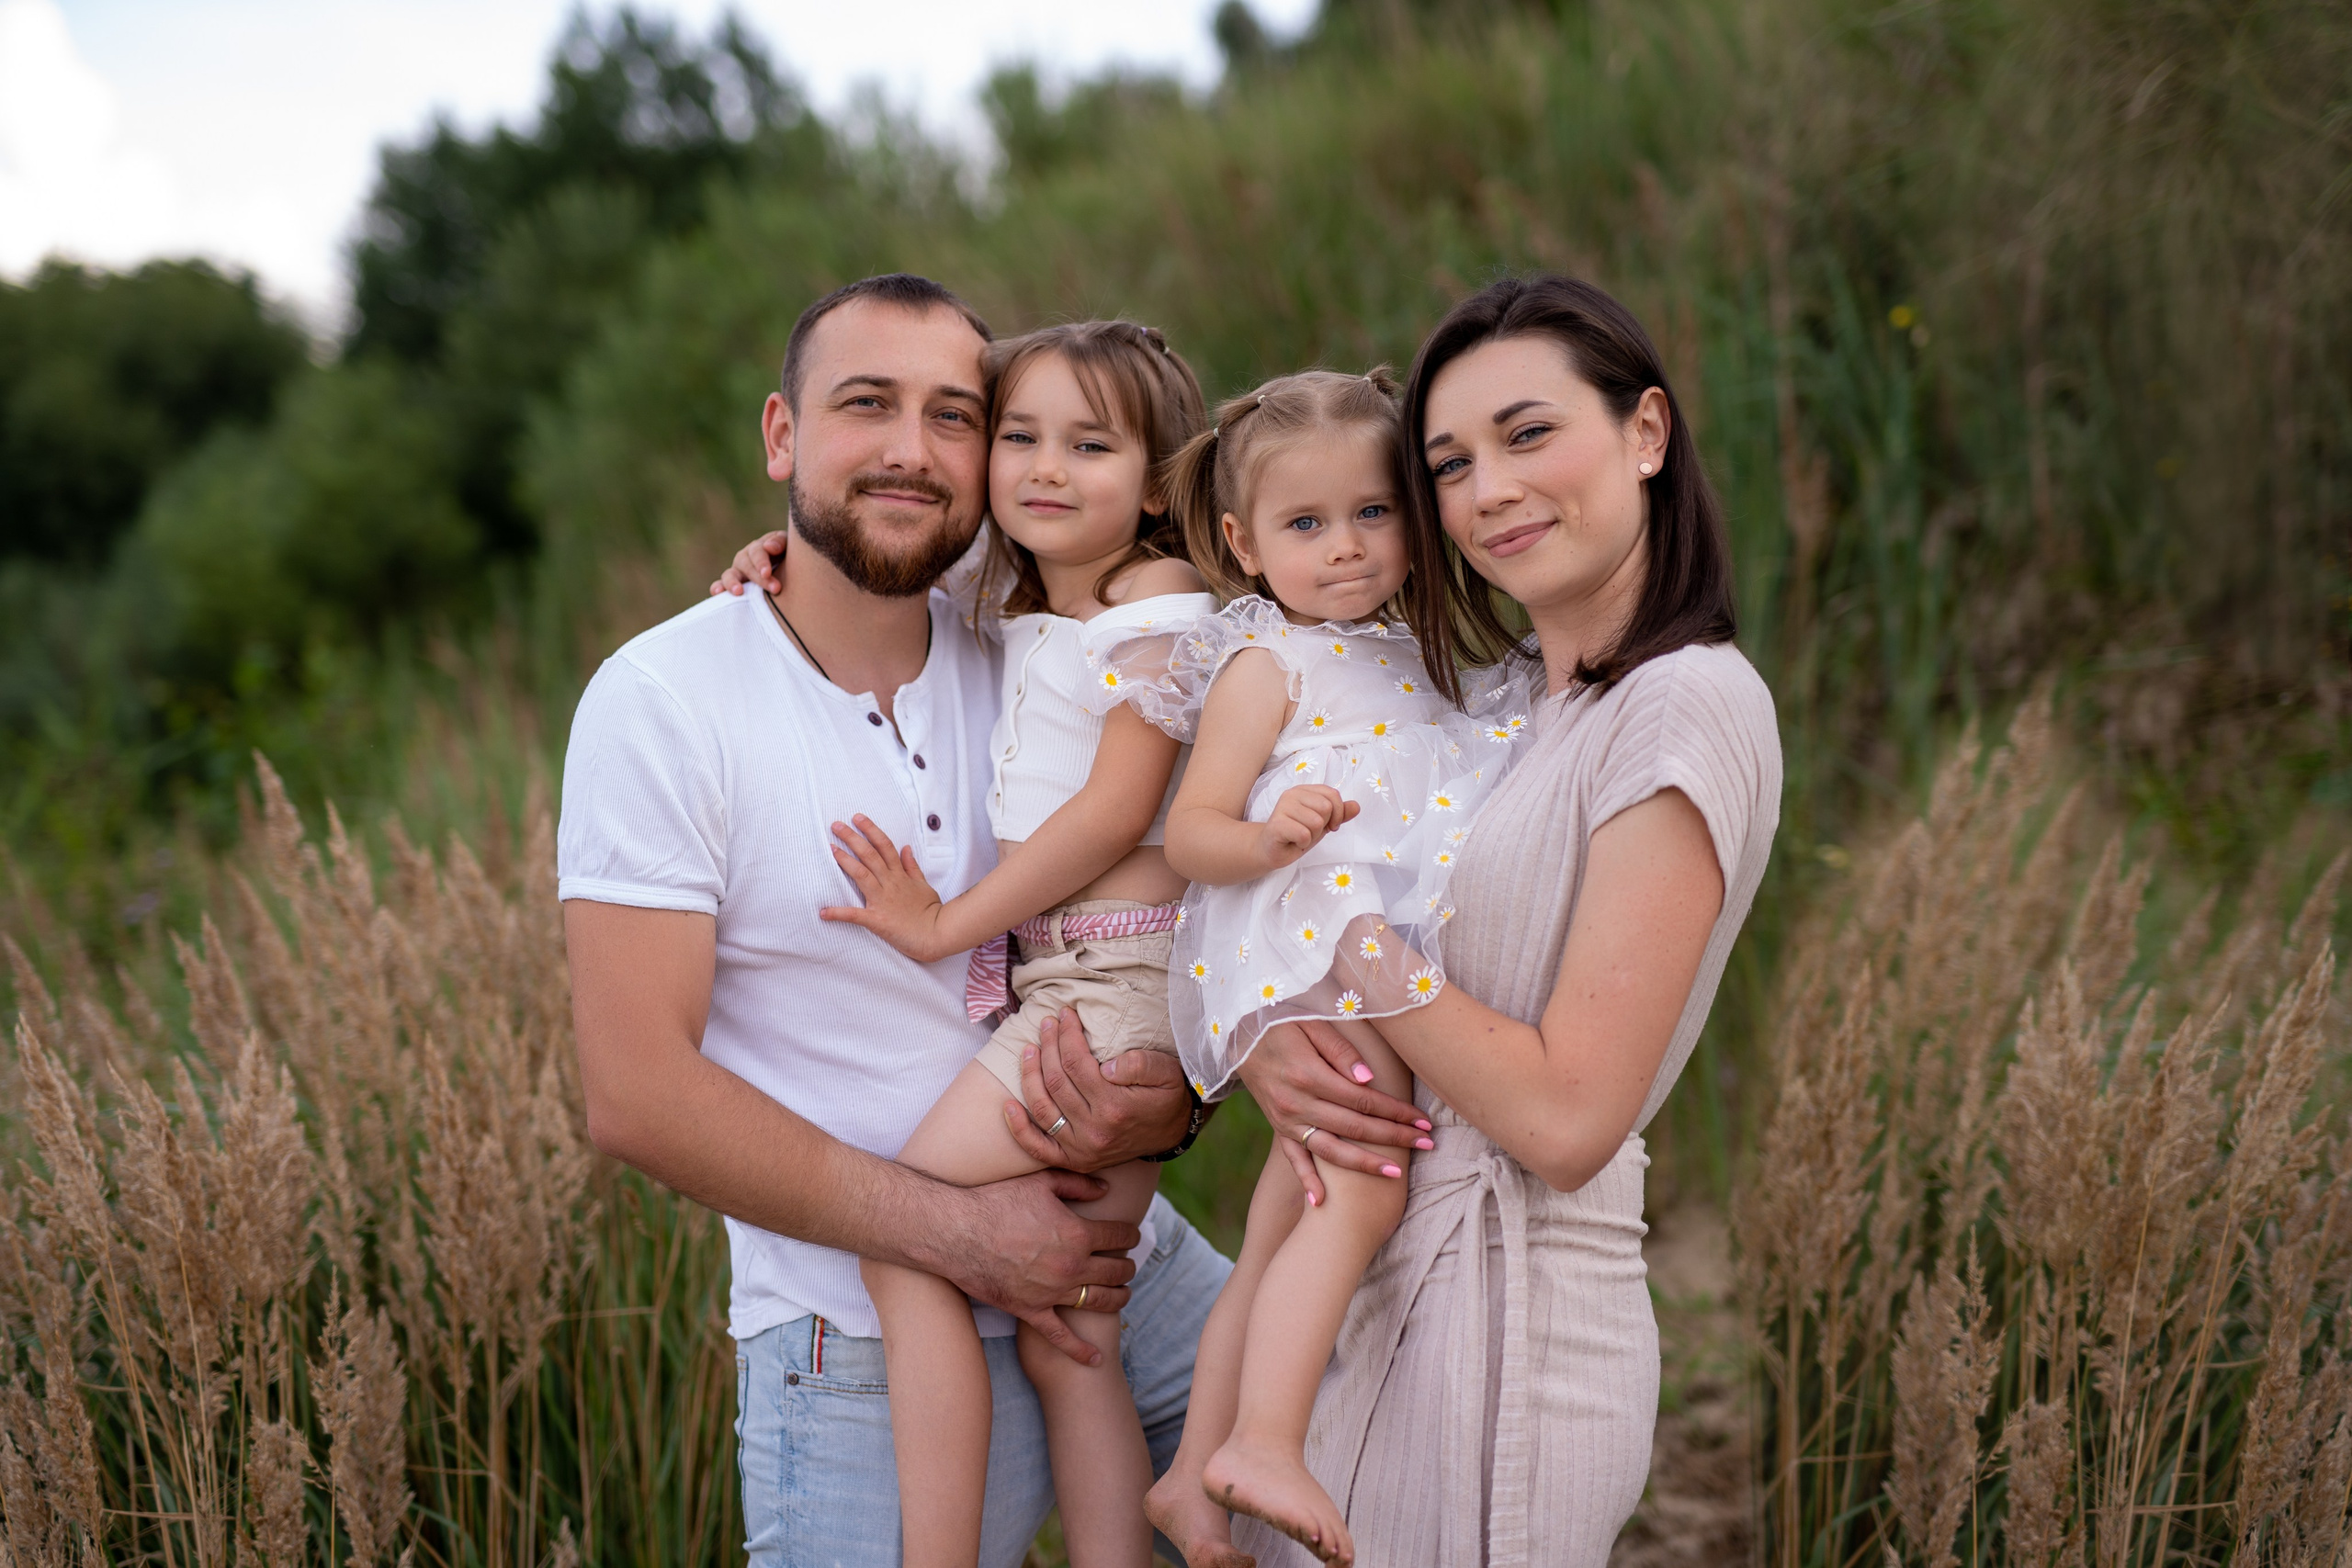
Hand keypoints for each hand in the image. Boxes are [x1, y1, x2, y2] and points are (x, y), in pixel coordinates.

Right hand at [710, 529, 787, 596]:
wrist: (789, 571)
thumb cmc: (789, 557)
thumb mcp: (788, 546)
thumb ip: (780, 542)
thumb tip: (768, 547)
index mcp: (758, 547)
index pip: (757, 552)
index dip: (761, 562)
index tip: (767, 573)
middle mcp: (745, 558)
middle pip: (746, 565)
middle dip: (758, 578)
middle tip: (775, 589)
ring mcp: (737, 572)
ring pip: (729, 574)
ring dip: (732, 582)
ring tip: (738, 591)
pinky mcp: (733, 585)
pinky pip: (720, 585)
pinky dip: (717, 588)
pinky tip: (717, 593)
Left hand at [819, 816, 953, 961]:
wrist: (936, 934)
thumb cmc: (931, 911)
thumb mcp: (924, 884)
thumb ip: (912, 867)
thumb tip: (905, 848)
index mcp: (900, 875)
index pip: (884, 846)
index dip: (870, 830)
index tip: (857, 818)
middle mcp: (890, 883)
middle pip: (869, 854)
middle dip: (852, 838)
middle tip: (836, 825)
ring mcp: (883, 900)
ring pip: (862, 874)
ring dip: (845, 861)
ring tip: (831, 849)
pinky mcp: (877, 920)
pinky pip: (855, 915)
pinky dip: (838, 914)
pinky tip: (824, 912)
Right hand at [942, 1168, 1140, 1365]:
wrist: (955, 1232)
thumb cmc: (996, 1202)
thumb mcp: (1040, 1182)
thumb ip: (1078, 1184)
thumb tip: (1105, 1188)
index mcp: (1077, 1233)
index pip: (1119, 1235)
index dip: (1130, 1234)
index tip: (1131, 1235)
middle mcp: (1071, 1266)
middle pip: (1115, 1270)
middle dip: (1127, 1267)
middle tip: (1128, 1264)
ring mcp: (1052, 1293)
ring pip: (1098, 1301)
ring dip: (1117, 1298)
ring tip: (1123, 1294)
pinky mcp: (1030, 1311)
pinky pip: (1060, 1337)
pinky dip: (1080, 1350)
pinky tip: (1096, 1359)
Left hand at [1002, 1009, 1193, 1171]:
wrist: (1173, 1129)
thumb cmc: (1167, 1094)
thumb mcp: (1166, 1072)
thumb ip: (1139, 1064)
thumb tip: (1106, 1065)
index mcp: (1115, 1106)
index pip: (1077, 1063)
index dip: (1067, 1035)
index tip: (1065, 1015)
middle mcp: (1095, 1131)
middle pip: (1056, 1082)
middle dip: (1048, 1046)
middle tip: (1047, 1024)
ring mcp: (1082, 1149)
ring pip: (1042, 1108)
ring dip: (1029, 1075)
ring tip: (1029, 1049)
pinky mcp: (1074, 1160)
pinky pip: (1037, 1148)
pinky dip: (1019, 1128)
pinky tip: (1007, 1106)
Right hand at [1237, 1020, 1431, 1205]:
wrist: (1239, 1034)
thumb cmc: (1281, 1021)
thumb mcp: (1311, 1023)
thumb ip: (1340, 1052)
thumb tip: (1369, 1080)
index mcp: (1308, 1075)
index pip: (1362, 1100)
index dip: (1395, 1111)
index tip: (1422, 1120)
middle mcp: (1296, 1103)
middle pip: (1354, 1127)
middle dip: (1393, 1138)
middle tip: (1426, 1144)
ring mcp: (1285, 1120)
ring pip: (1330, 1150)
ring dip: (1364, 1164)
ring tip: (1395, 1173)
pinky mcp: (1277, 1128)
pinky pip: (1294, 1158)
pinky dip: (1306, 1180)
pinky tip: (1321, 1202)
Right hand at [1261, 785, 1359, 869]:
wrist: (1271, 850)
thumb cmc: (1297, 835)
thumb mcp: (1323, 824)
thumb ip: (1339, 814)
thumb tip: (1356, 806)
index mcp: (1305, 790)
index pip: (1333, 795)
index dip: (1338, 814)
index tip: (1330, 825)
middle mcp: (1292, 794)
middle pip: (1326, 808)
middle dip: (1322, 826)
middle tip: (1308, 831)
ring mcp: (1282, 807)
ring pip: (1316, 822)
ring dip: (1311, 836)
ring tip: (1299, 837)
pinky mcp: (1277, 823)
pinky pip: (1304, 834)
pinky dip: (1302, 843)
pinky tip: (1293, 842)